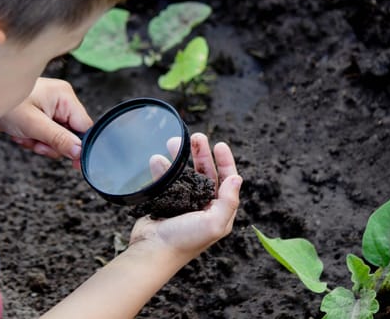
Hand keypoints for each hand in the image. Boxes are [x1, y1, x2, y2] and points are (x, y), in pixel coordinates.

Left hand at [0, 77, 92, 167]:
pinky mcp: (42, 115)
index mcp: (65, 97)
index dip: (80, 145)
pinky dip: (34, 139)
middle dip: (52, 143)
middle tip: (35, 142)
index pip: (84, 127)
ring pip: (57, 138)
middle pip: (71, 134)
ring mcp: (51, 108)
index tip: (75, 163)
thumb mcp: (33, 125)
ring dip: (40, 143)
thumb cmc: (4, 105)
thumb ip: (59, 139)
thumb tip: (80, 152)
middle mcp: (61, 100)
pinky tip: (21, 134)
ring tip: (24, 136)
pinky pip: (46, 135)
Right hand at [130, 132, 242, 261]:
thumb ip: (229, 201)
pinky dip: (162, 169)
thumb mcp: (214, 224)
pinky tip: (157, 159)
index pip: (227, 180)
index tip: (219, 144)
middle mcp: (203, 206)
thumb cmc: (184, 240)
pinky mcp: (165, 202)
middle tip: (196, 136)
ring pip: (184, 173)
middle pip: (205, 172)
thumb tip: (237, 178)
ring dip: (179, 157)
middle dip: (201, 153)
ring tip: (172, 142)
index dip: (225, 161)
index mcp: (218, 211)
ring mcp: (183, 203)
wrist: (152, 251)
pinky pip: (166, 180)